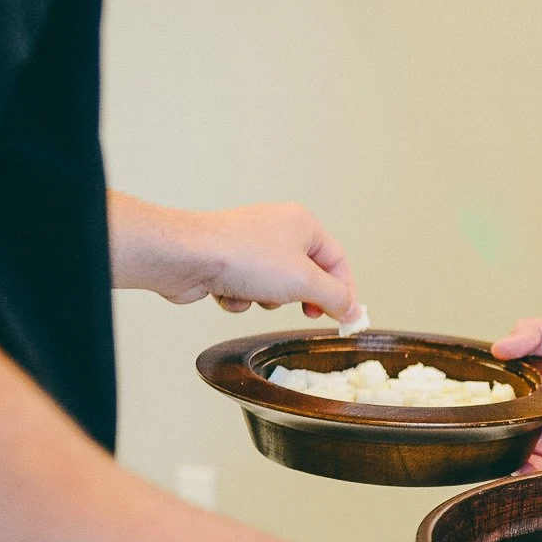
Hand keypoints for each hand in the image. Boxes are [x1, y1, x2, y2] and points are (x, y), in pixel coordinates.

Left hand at [110, 194, 360, 323]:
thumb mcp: (304, 282)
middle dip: (301, 297)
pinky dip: (242, 298)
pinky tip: (229, 291)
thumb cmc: (243, 257)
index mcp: (302, 223)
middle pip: (307, 275)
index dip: (344, 292)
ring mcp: (251, 245)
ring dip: (268, 300)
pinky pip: (248, 289)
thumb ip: (336, 298)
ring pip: (277, 286)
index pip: (338, 261)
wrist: (186, 256)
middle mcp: (278, 229)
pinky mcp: (228, 262)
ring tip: (255, 293)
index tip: (345, 318)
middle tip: (305, 312)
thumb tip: (355, 311)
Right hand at [490, 319, 541, 471]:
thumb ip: (534, 333)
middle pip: (511, 448)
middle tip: (494, 442)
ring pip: (528, 472)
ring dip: (519, 468)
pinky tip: (540, 471)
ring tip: (519, 457)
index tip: (474, 419)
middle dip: (499, 449)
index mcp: (539, 406)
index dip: (488, 421)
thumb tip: (497, 347)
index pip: (502, 418)